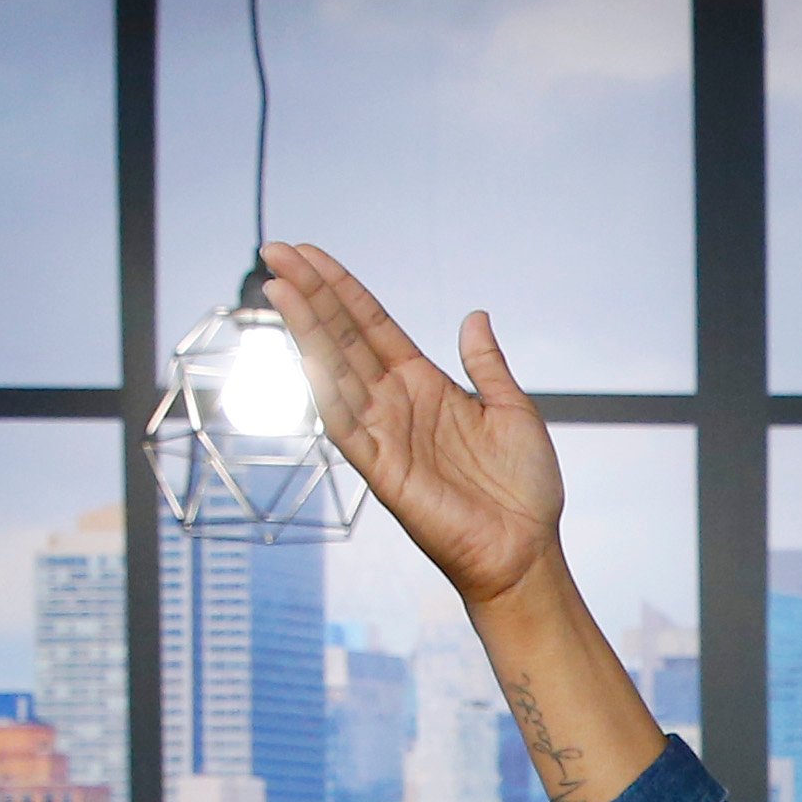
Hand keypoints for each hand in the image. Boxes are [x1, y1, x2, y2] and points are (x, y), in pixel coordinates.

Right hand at [262, 241, 565, 607]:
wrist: (526, 549)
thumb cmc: (523, 489)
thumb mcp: (513, 410)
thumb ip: (486, 364)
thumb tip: (475, 316)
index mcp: (424, 384)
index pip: (372, 324)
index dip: (341, 288)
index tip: (308, 253)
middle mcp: (396, 403)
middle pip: (343, 336)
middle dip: (310, 294)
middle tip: (274, 251)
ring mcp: (384, 433)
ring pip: (334, 371)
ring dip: (307, 329)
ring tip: (279, 287)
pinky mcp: (382, 469)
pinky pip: (346, 423)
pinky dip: (326, 389)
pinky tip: (307, 352)